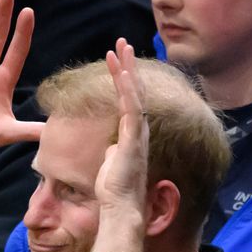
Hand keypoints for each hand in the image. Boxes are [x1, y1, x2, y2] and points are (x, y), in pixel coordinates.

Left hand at [94, 39, 149, 222]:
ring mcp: (138, 133)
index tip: (118, 61)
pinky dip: (127, 88)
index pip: (131, 100)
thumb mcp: (113, 163)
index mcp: (133, 134)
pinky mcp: (133, 138)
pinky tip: (123, 71)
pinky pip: (132, 107)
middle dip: (128, 65)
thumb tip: (111, 147)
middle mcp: (139, 130)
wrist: (121, 207)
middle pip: (136, 90)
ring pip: (134, 93)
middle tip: (122, 43)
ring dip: (126, 69)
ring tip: (119, 47)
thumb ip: (114, 151)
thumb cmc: (115, 191)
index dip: (125, 79)